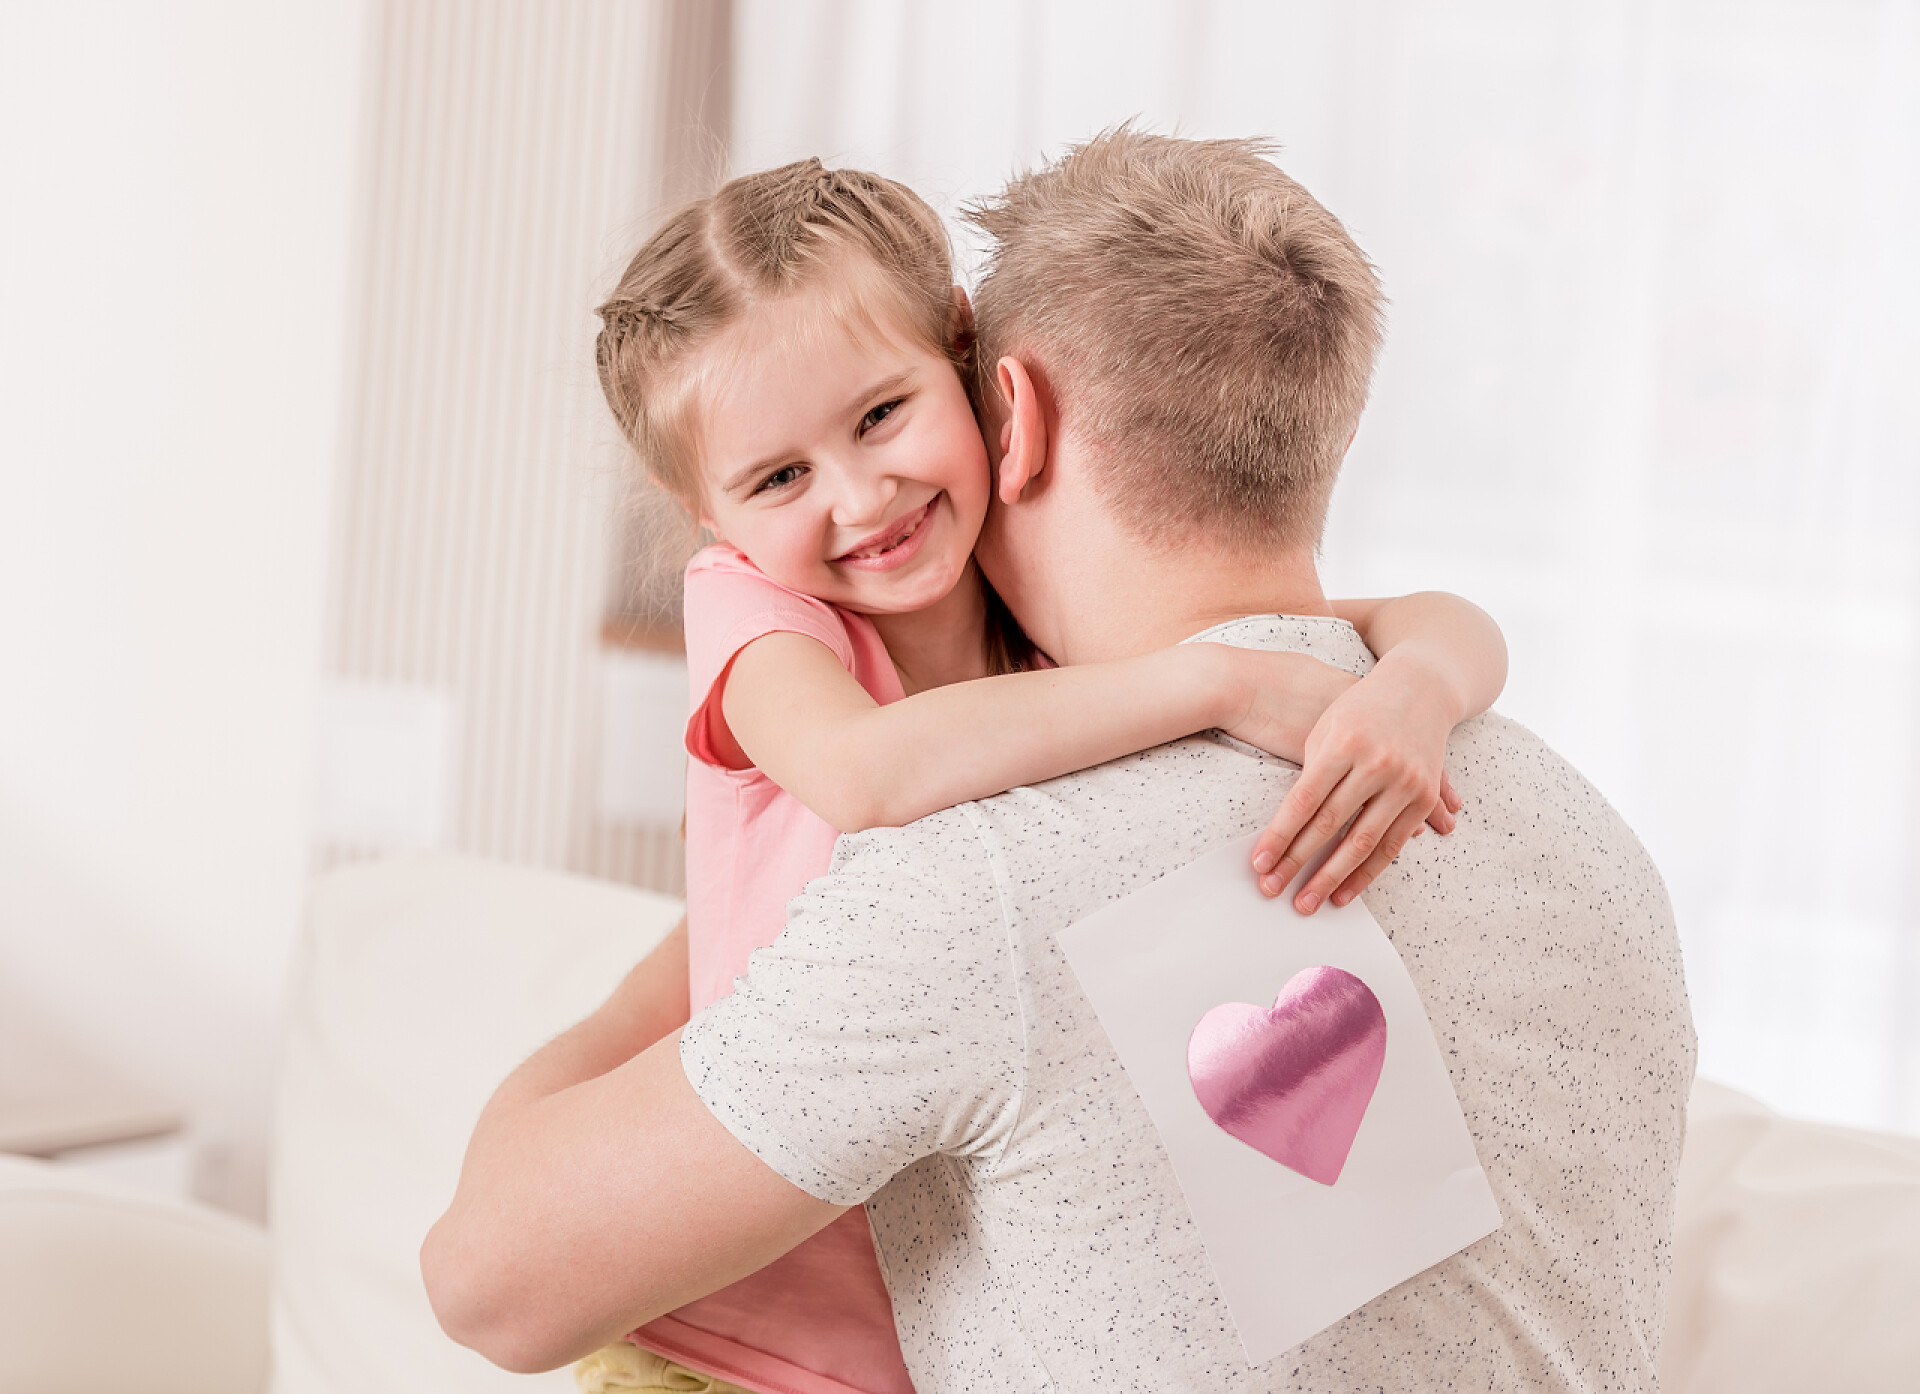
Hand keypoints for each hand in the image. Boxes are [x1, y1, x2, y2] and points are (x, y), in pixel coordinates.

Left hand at [1247, 659, 1463, 912]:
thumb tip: (1287, 827)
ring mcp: (1405, 782)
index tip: (1259, 863)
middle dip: (1298, 863)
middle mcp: (1377, 764)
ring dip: (1332, 879)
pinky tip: (1345, 895)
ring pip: (1363, 843)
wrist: (1420, 689)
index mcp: (1344, 744)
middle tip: (1272, 890)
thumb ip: (1310, 774)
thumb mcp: (1327, 728)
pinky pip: (1392, 845)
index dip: (1280, 835)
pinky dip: (1367, 873)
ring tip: (1306, 903)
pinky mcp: (1424, 798)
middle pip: (1330, 825)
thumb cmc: (1359, 708)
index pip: (1304, 801)